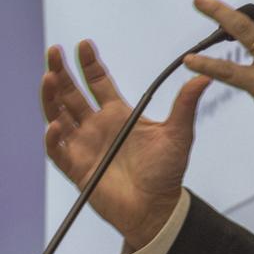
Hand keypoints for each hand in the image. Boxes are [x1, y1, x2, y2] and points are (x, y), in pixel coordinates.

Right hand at [41, 41, 209, 248]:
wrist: (157, 209)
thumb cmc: (167, 172)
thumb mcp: (178, 134)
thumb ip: (185, 105)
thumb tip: (204, 77)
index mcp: (118, 114)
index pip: (98, 82)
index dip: (89, 64)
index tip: (84, 44)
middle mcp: (96, 126)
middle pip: (71, 93)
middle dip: (61, 72)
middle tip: (53, 51)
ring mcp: (84, 145)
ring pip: (58, 115)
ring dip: (51, 96)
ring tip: (49, 77)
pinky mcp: (76, 168)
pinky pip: (58, 150)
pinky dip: (54, 138)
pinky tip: (56, 125)